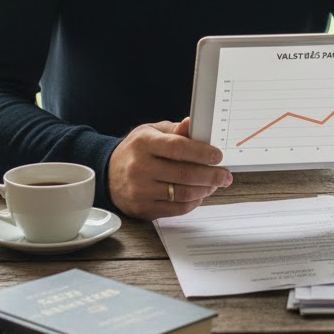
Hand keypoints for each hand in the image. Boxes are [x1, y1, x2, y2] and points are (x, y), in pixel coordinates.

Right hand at [107, 116, 232, 219]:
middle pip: (184, 173)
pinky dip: (193, 202)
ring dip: (205, 189)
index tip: (218, 156)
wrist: (108, 174)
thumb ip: (175, 130)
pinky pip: (176, 209)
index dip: (202, 152)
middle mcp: (140, 168)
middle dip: (211, 175)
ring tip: (215, 183)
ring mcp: (140, 191)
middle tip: (225, 174)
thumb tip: (192, 124)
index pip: (178, 148)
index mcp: (144, 144)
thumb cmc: (136, 150)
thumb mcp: (152, 132)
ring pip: (182, 193)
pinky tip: (200, 193)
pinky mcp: (143, 209)